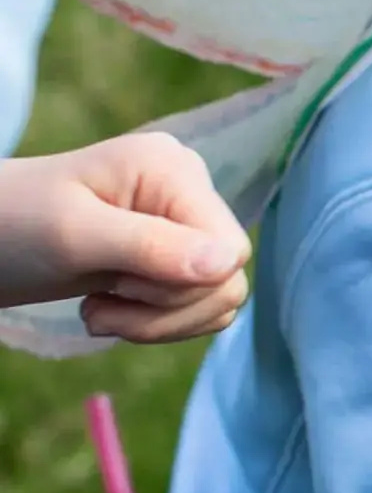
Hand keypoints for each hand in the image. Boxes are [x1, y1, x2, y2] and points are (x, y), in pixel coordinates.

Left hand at [0, 136, 248, 340]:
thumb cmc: (13, 225)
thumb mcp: (74, 235)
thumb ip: (151, 247)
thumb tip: (229, 264)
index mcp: (173, 170)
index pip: (229, 249)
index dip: (182, 284)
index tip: (116, 280)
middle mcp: (188, 192)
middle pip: (226, 278)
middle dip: (164, 309)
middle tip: (99, 303)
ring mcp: (182, 224)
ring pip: (218, 298)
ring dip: (157, 322)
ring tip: (98, 310)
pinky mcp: (173, 254)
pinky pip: (201, 305)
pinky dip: (158, 322)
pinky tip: (112, 306)